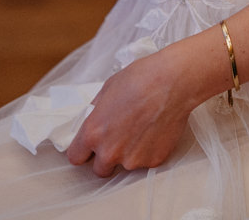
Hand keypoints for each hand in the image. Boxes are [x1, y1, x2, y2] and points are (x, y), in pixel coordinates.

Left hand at [67, 46, 198, 176]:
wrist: (172, 82)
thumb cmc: (140, 79)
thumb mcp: (108, 88)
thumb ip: (97, 111)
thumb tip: (95, 119)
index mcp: (93, 133)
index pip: (75, 157)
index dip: (83, 151)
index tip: (89, 147)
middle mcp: (110, 152)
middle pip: (99, 169)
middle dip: (106, 157)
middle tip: (119, 138)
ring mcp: (133, 160)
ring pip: (125, 165)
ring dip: (129, 153)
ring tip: (142, 128)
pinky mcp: (153, 161)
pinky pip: (145, 161)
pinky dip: (148, 151)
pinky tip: (154, 130)